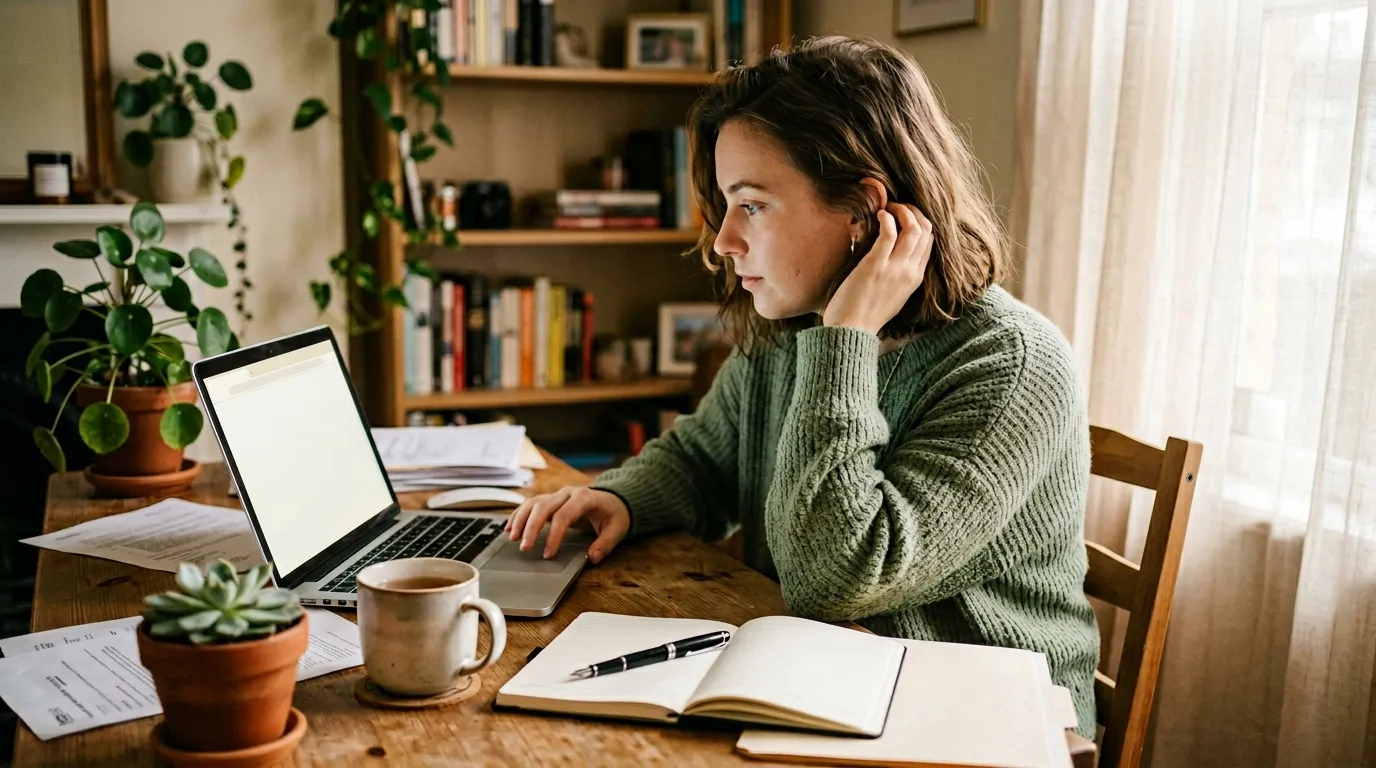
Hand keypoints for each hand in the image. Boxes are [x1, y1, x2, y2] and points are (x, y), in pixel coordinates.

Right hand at [503, 486, 629, 563]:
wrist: (614, 498)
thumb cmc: (615, 514)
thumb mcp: (618, 529)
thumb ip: (605, 543)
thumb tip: (592, 557)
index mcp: (584, 498)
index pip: (564, 515)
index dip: (554, 535)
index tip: (548, 554)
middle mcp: (568, 493)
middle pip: (543, 506)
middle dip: (531, 527)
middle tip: (524, 548)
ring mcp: (558, 495)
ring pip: (533, 503)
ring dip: (520, 520)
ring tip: (512, 538)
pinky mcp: (551, 499)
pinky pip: (530, 504)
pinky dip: (518, 515)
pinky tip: (509, 528)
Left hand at [822, 202, 932, 334]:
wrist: (851, 330)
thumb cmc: (864, 314)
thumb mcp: (892, 295)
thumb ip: (897, 275)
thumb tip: (890, 256)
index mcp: (915, 278)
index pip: (929, 241)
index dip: (920, 222)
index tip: (904, 216)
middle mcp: (909, 272)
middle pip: (926, 230)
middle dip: (914, 211)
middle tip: (897, 206)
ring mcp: (894, 268)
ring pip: (914, 228)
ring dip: (902, 210)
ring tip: (888, 207)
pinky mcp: (875, 265)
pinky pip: (889, 233)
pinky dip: (887, 218)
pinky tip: (879, 214)